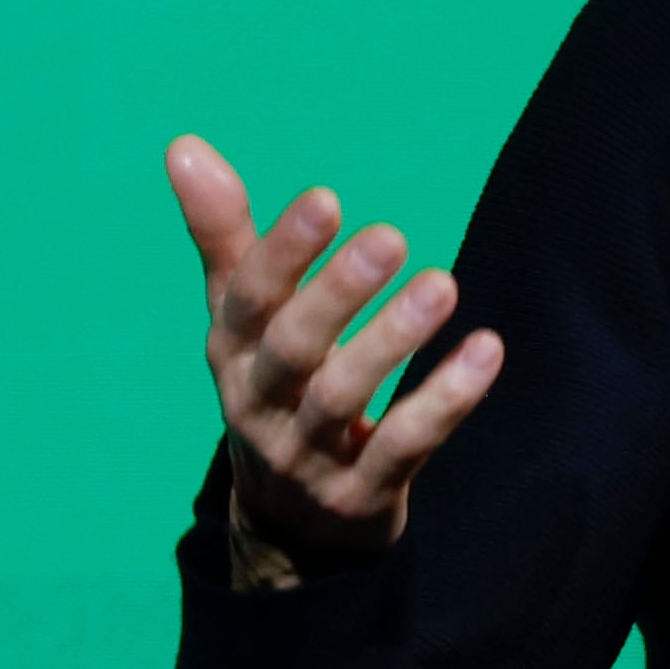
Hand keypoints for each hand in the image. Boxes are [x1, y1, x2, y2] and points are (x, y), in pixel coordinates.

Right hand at [166, 134, 505, 577]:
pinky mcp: (359, 497)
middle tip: (391, 237)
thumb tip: (183, 145)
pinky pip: (401, 448)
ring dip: (393, 342)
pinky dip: (443, 402)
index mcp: (231, 351)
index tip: (327, 198)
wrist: (287, 523)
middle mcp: (258, 405)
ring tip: (443, 285)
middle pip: (292, 350)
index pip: (248, 298)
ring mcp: (306, 458)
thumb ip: (222, 232)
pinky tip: (486, 352)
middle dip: (337, 294)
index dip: (282, 251)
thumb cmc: (270, 383)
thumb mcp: (241, 316)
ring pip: (343, 400)